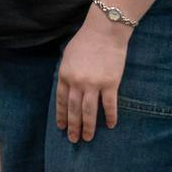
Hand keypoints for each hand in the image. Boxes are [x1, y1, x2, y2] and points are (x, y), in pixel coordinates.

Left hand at [56, 17, 128, 141]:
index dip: (61, 116)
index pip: (61, 101)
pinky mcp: (110, 83)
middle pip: (74, 109)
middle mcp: (77, 82)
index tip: (61, 128)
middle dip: (73, 126)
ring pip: (89, 111)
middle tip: (74, 140)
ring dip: (89, 126)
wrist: (104, 31)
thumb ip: (66, 73)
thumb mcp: (67, 57)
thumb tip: (66, 89)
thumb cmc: (85, 42)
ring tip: (88, 138)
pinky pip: (110, 104)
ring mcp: (94, 84)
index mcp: (64, 75)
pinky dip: (111, 116)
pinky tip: (111, 125)